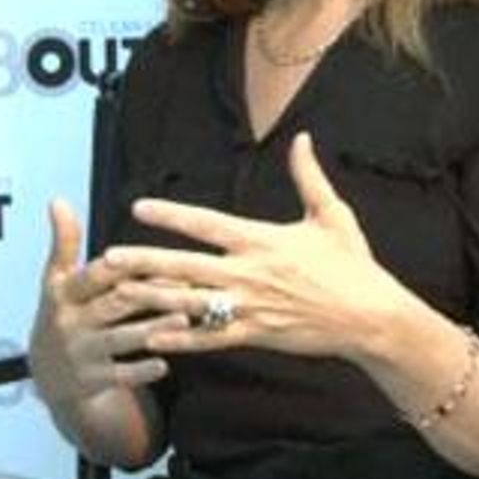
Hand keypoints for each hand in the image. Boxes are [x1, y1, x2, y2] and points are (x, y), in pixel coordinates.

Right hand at [27, 199, 179, 404]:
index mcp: (63, 294)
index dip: (123, 264)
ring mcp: (81, 354)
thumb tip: (58, 200)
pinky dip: (142, 370)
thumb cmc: (64, 315)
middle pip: (113, 304)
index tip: (153, 253)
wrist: (48, 378)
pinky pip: (120, 376)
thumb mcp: (57, 280)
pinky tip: (166, 363)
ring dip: (153, 329)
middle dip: (148, 293)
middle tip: (186, 283)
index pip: (94, 275)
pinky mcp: (91, 381)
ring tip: (183, 318)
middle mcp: (69, 323)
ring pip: (121, 339)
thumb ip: (64, 242)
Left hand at [103, 132, 408, 361]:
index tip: (140, 206)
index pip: (207, 223)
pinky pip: (211, 339)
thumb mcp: (332, 214)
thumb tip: (302, 138)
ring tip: (118, 294)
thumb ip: (309, 176)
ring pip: (190, 303)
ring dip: (152, 298)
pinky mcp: (256, 335)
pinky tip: (152, 337)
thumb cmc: (352, 264)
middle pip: (186, 265)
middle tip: (109, 258)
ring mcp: (250, 307)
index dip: (171, 215)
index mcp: (262, 240)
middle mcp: (250, 273)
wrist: (370, 316)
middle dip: (145, 261)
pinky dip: (181, 339)